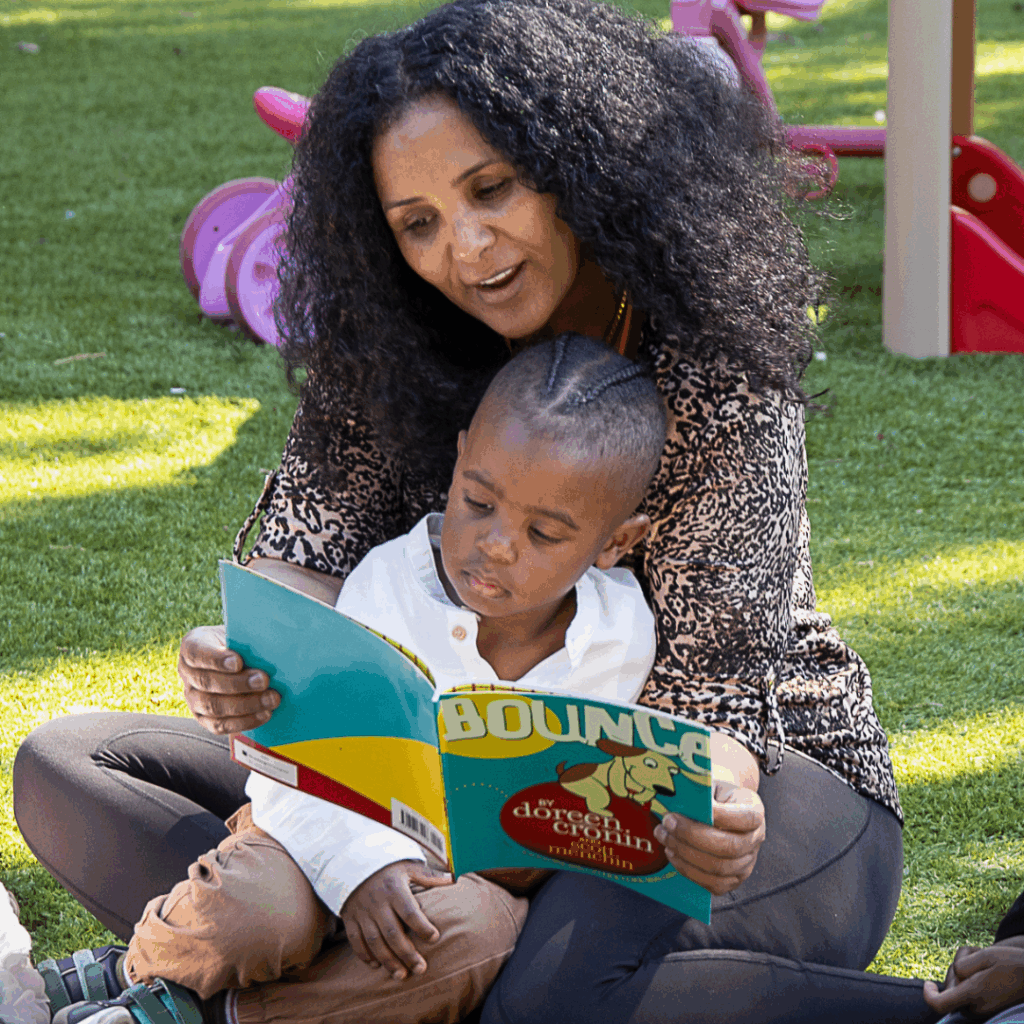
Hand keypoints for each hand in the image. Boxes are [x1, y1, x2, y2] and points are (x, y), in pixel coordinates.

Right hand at [178, 624, 279, 734]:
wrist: (242, 659)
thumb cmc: (243, 642)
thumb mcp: (242, 633)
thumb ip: (248, 639)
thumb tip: (270, 647)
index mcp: (192, 646)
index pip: (196, 652)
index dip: (215, 659)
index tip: (238, 661)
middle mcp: (187, 672)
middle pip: (206, 682)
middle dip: (237, 684)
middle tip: (264, 680)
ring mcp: (193, 698)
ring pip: (213, 706)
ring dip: (245, 705)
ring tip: (271, 699)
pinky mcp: (204, 718)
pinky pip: (220, 725)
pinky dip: (244, 721)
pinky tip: (265, 714)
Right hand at [340, 860, 453, 979]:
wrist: (353, 863)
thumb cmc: (388, 868)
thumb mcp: (408, 867)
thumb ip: (429, 876)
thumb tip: (454, 878)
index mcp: (394, 888)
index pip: (409, 911)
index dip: (422, 926)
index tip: (435, 938)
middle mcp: (377, 902)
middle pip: (392, 933)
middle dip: (407, 954)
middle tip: (421, 969)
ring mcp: (362, 911)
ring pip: (374, 941)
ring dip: (388, 960)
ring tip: (402, 975)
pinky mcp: (350, 918)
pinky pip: (356, 940)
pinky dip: (365, 955)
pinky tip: (377, 965)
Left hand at [654, 780, 764, 895]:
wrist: (719, 806)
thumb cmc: (712, 793)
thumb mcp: (710, 783)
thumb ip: (700, 791)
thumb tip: (680, 800)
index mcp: (755, 810)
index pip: (746, 818)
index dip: (720, 815)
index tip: (688, 806)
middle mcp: (756, 839)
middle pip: (729, 847)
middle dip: (692, 836)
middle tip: (666, 823)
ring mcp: (747, 862)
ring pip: (719, 868)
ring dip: (685, 854)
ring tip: (664, 838)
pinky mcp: (734, 879)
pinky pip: (713, 884)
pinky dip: (689, 870)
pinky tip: (673, 854)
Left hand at [923, 942, 1023, 1017]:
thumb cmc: (1011, 963)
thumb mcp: (985, 955)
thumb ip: (963, 966)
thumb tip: (954, 976)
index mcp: (974, 994)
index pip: (940, 1004)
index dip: (929, 995)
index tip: (927, 983)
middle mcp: (977, 1006)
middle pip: (950, 987)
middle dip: (957, 970)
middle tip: (976, 958)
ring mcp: (983, 1008)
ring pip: (960, 987)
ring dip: (966, 971)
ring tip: (985, 962)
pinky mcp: (987, 1006)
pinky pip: (970, 990)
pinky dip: (973, 977)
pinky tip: (986, 968)